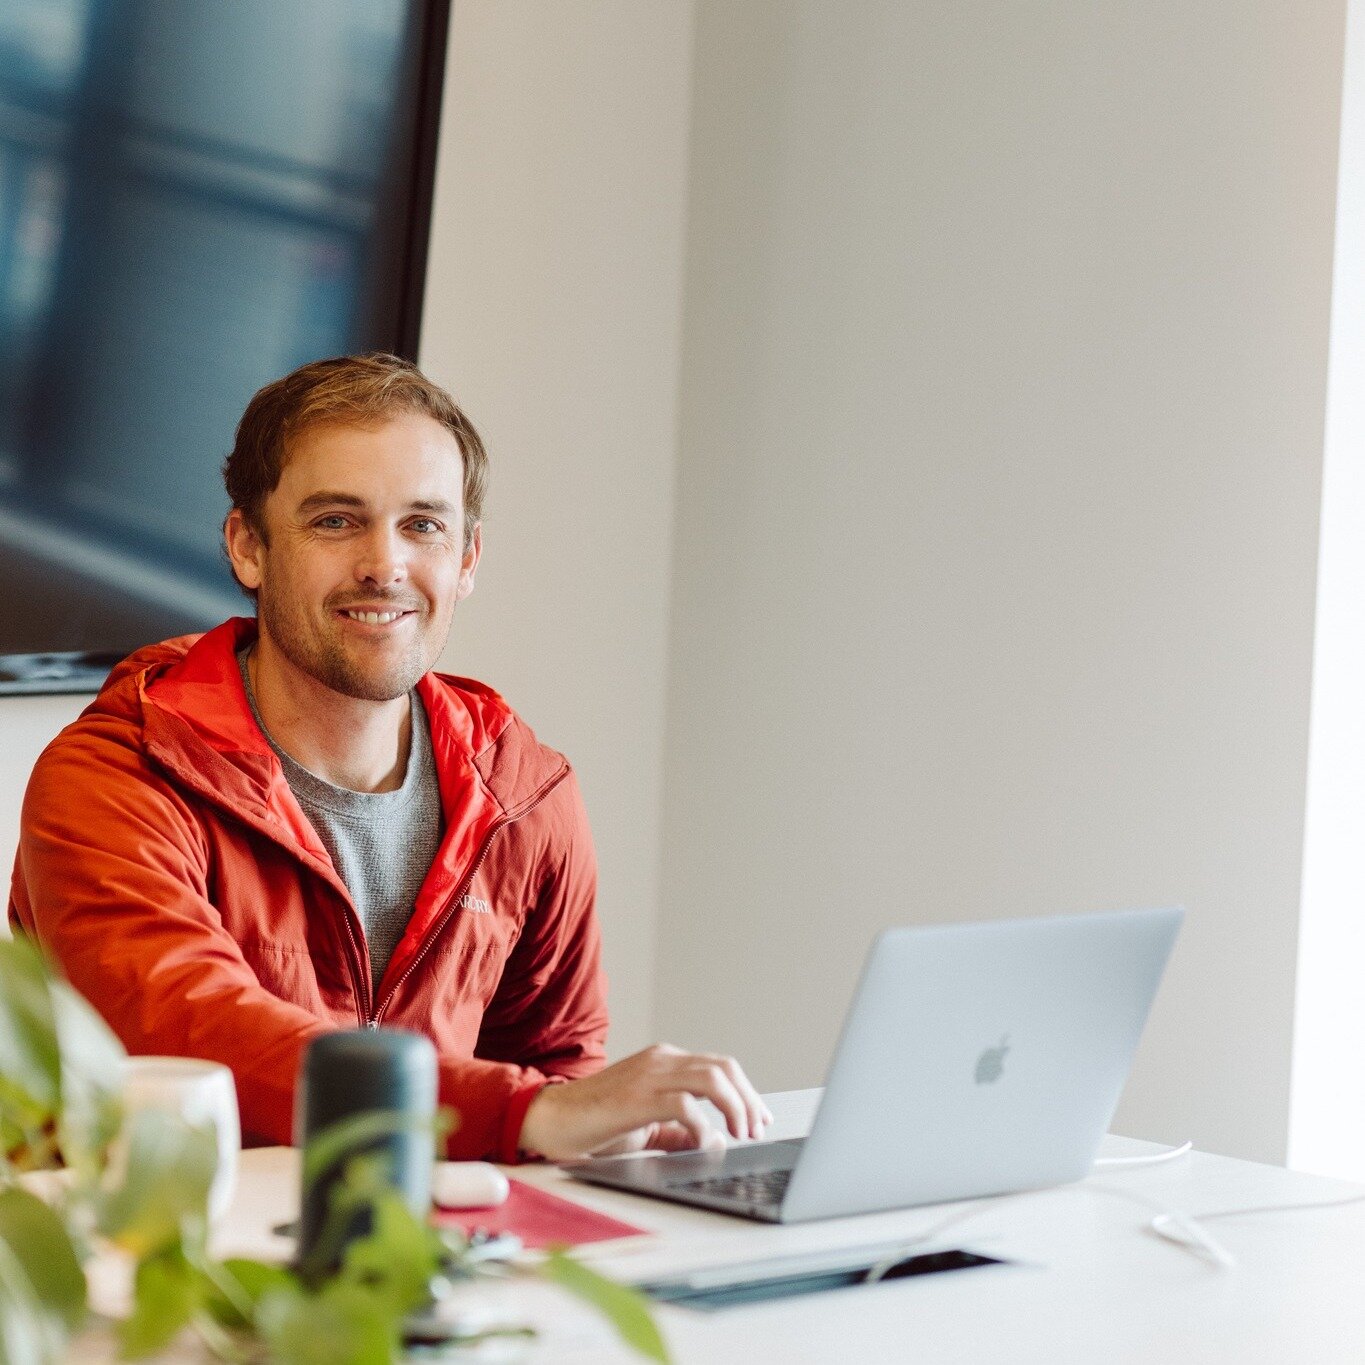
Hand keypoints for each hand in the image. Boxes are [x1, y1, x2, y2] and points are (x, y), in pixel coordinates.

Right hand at [518, 1043, 773, 1161]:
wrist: (550, 1119)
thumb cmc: (594, 1124)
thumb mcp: (645, 1127)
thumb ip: (677, 1130)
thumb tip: (713, 1139)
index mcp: (665, 1062)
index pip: (719, 1067)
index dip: (746, 1092)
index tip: (760, 1118)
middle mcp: (661, 1060)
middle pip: (723, 1068)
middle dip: (748, 1099)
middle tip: (756, 1129)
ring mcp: (648, 1075)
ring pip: (710, 1078)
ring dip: (734, 1106)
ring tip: (740, 1133)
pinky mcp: (635, 1097)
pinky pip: (682, 1104)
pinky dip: (701, 1124)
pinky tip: (704, 1142)